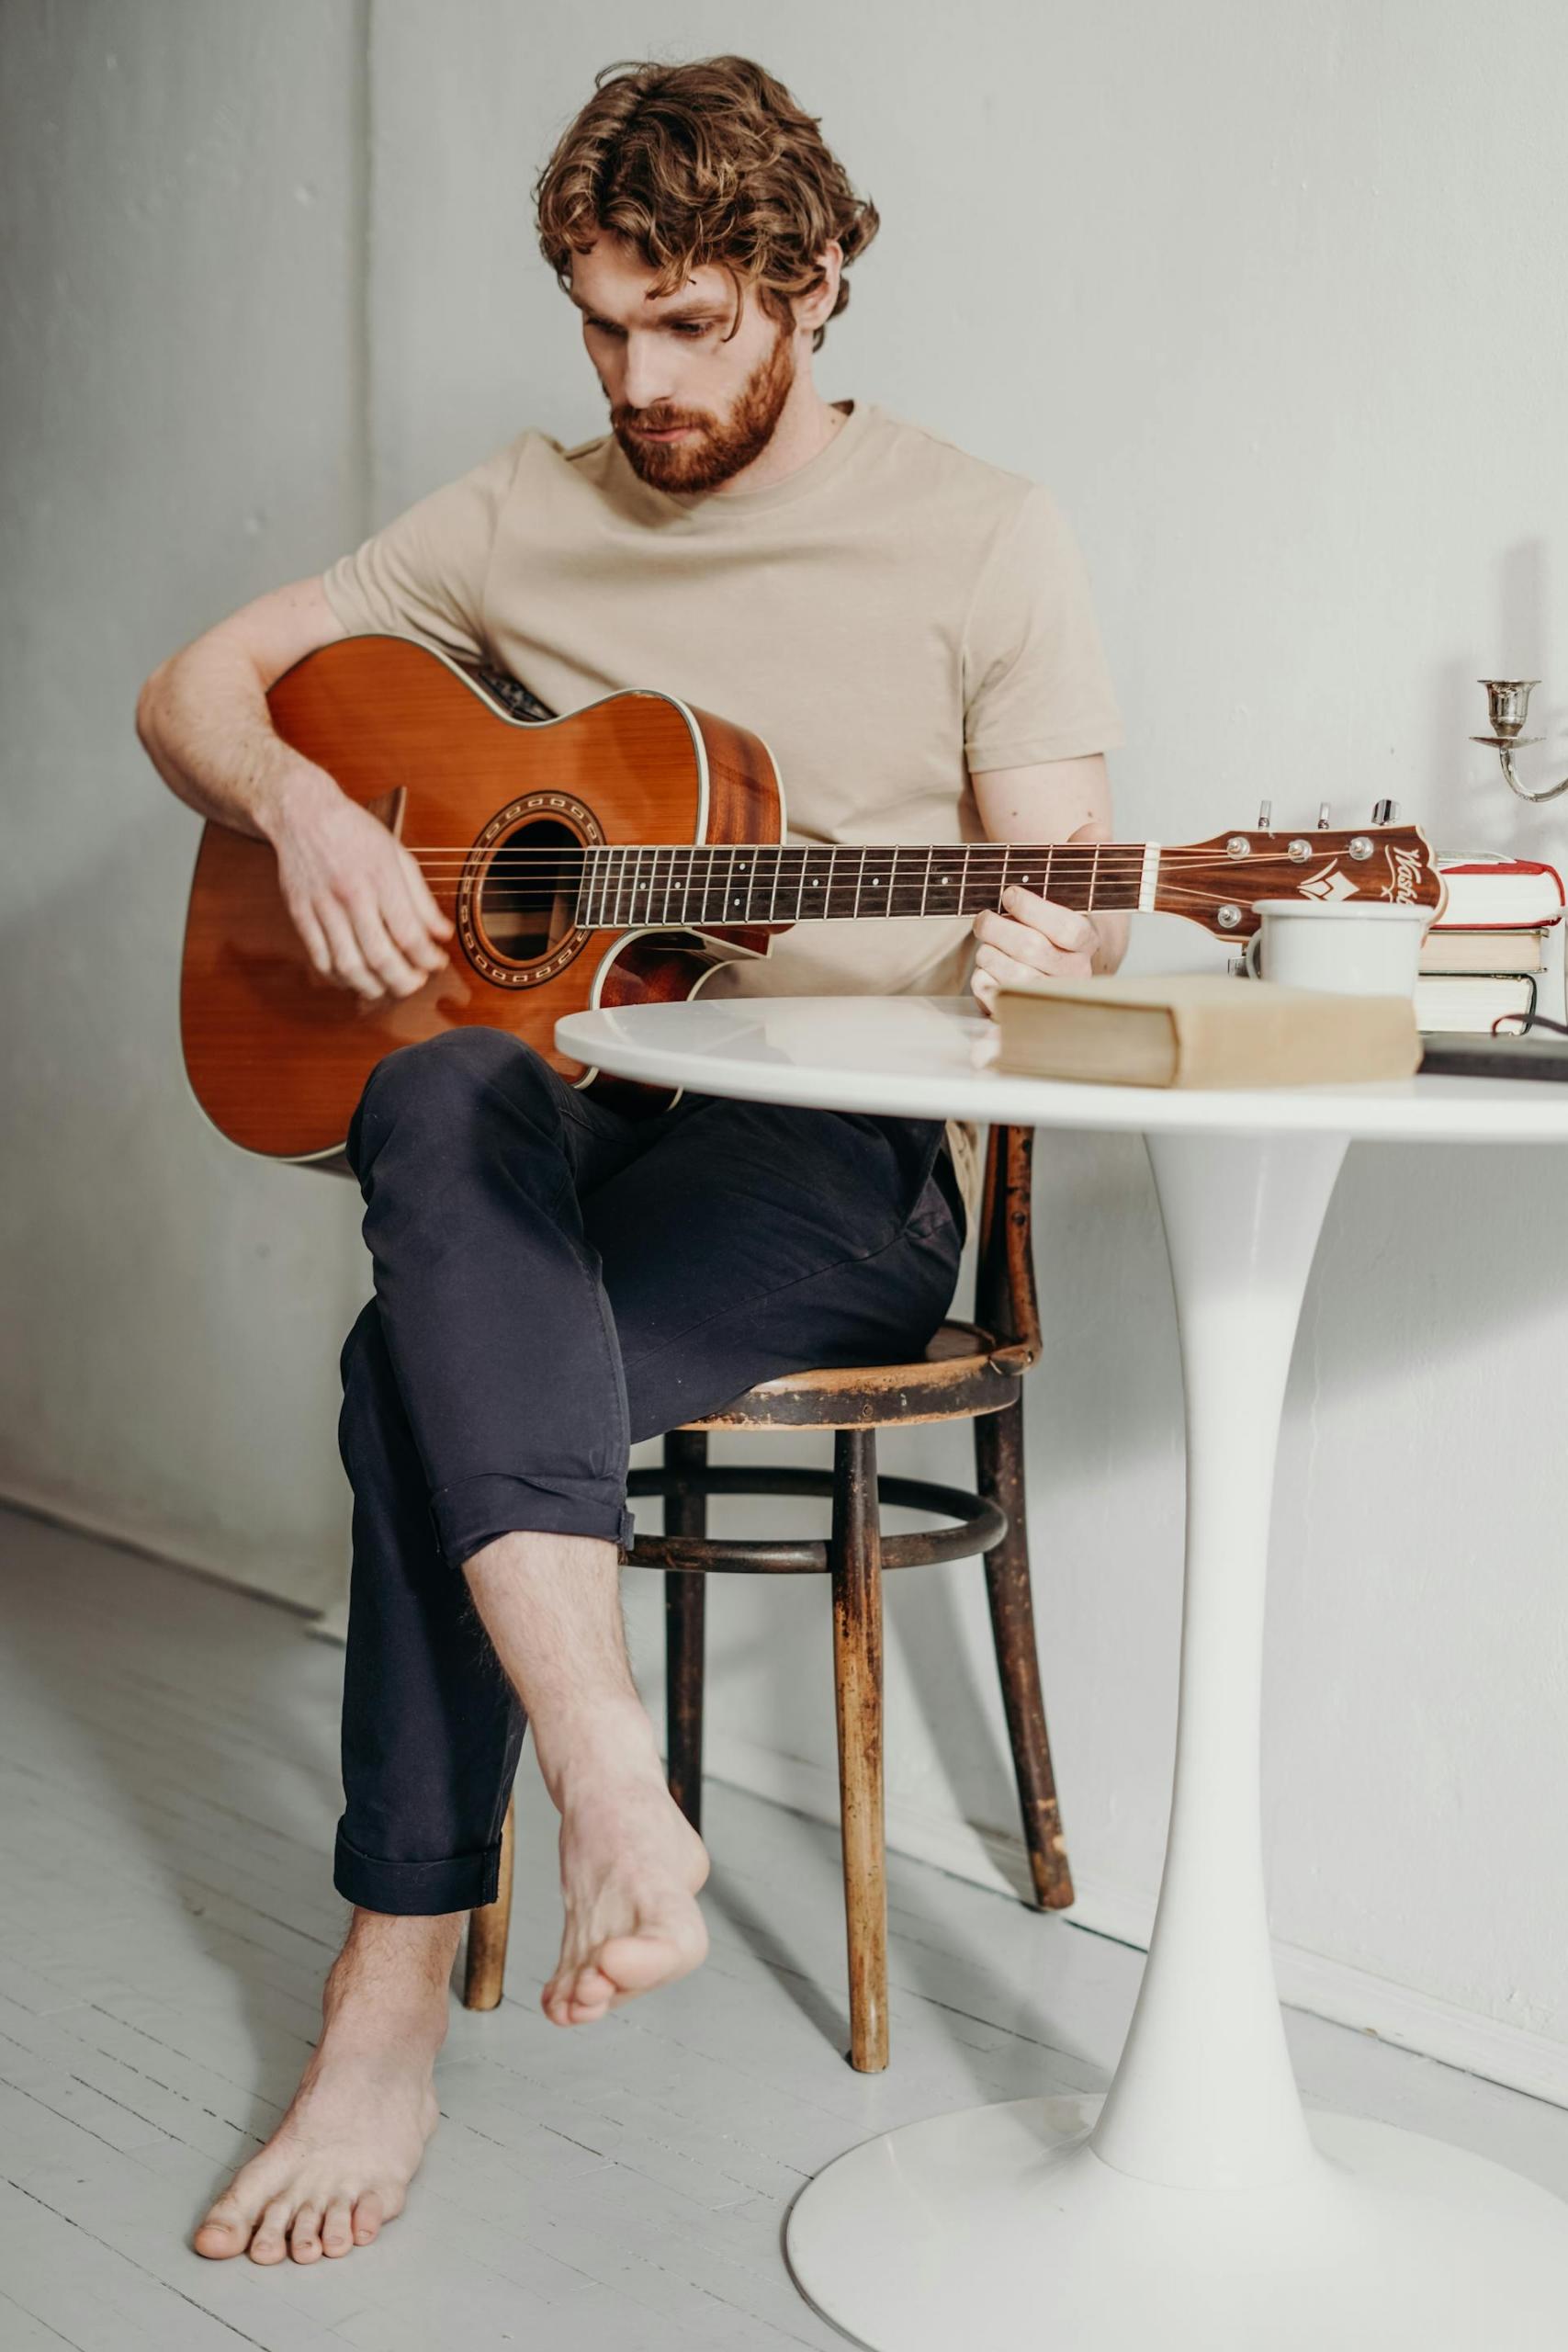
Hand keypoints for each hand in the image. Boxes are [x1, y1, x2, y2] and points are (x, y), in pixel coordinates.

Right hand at [268, 767, 454, 1000]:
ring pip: (348, 966)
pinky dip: (340, 978)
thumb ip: (421, 899)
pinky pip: (320, 959)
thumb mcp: (398, 856)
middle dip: (404, 982)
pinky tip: (356, 978)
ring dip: (373, 987)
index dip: (428, 959)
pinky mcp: (300, 914)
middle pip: (380, 957)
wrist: (303, 813)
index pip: (409, 934)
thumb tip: (442, 934)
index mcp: (381, 877)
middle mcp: (351, 894)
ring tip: (388, 987)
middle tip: (415, 984)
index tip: (437, 963)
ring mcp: (323, 907)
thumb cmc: (355, 832)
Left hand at [970, 818, 1108, 1020]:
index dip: (1034, 909)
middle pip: (1033, 950)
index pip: (1069, 928)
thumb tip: (1096, 830)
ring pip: (1012, 977)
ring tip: (987, 945)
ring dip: (988, 955)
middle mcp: (1074, 975)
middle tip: (983, 918)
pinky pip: (995, 1001)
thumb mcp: (1069, 891)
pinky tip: (985, 973)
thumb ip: (1082, 857)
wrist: (1054, 973)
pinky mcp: (1023, 1016)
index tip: (1009, 893)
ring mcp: (1050, 999)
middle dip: (998, 928)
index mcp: (1087, 942)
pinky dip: (981, 983)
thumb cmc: (1054, 926)